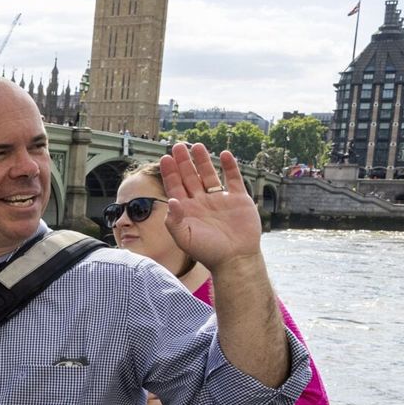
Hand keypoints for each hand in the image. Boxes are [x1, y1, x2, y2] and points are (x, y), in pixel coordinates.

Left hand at [159, 143, 261, 270]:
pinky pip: (233, 179)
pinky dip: (230, 166)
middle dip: (183, 162)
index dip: (169, 172)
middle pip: (190, 177)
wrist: (235, 259)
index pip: (174, 186)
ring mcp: (220, 200)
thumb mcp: (183, 237)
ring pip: (209, 175)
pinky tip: (224, 154)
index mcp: (186, 209)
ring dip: (203, 160)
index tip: (165, 158)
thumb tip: (170, 200)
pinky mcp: (238, 199)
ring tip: (197, 145)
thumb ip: (173, 219)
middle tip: (177, 146)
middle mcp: (201, 202)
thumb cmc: (206, 251)